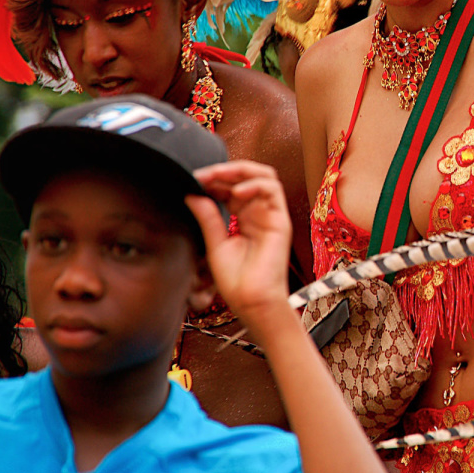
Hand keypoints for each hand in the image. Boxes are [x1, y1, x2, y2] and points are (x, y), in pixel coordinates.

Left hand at [185, 161, 292, 319]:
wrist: (252, 302)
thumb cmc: (237, 281)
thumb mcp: (215, 244)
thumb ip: (208, 218)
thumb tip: (193, 195)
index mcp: (243, 219)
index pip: (232, 187)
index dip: (214, 180)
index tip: (194, 180)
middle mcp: (259, 213)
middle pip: (249, 176)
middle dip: (225, 170)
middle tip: (203, 174)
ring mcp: (271, 215)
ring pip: (264, 176)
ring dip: (240, 171)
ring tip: (218, 176)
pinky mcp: (280, 220)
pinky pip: (273, 190)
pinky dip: (255, 184)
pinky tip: (236, 192)